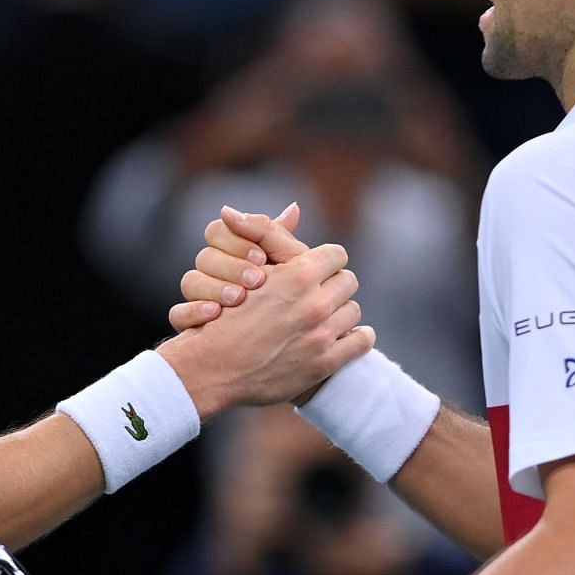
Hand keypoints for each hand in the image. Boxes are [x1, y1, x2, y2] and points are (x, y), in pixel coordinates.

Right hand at [156, 239, 371, 415]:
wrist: (212, 368)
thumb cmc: (225, 314)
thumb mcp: (247, 268)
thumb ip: (272, 235)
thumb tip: (295, 207)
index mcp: (298, 276)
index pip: (336, 254)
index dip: (324, 262)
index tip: (315, 271)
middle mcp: (314, 304)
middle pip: (348, 281)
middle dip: (333, 286)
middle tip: (319, 295)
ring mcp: (321, 336)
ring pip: (354, 311)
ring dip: (341, 313)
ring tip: (324, 318)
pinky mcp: (325, 363)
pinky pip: (362, 340)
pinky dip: (357, 337)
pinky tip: (343, 337)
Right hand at [169, 204, 308, 332]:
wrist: (279, 353)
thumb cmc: (290, 304)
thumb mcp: (293, 270)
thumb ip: (285, 242)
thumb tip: (294, 208)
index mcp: (231, 254)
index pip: (218, 231)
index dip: (238, 241)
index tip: (262, 258)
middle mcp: (211, 273)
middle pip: (205, 255)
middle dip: (232, 265)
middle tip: (257, 280)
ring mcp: (198, 299)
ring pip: (189, 281)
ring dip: (215, 287)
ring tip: (239, 299)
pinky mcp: (190, 326)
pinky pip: (177, 313)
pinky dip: (193, 312)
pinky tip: (214, 315)